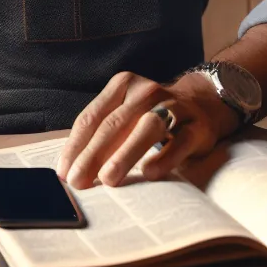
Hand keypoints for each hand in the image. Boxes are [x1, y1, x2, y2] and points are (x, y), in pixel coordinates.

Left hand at [55, 70, 240, 189]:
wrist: (203, 103)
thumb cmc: (151, 115)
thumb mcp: (125, 114)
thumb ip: (101, 134)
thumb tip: (71, 169)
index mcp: (123, 86)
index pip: (93, 116)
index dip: (76, 145)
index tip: (64, 172)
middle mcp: (147, 92)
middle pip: (114, 123)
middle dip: (93, 154)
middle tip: (78, 181)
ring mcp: (175, 107)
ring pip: (147, 128)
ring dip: (125, 154)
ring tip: (108, 179)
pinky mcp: (198, 126)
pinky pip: (180, 142)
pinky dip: (164, 157)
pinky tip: (149, 173)